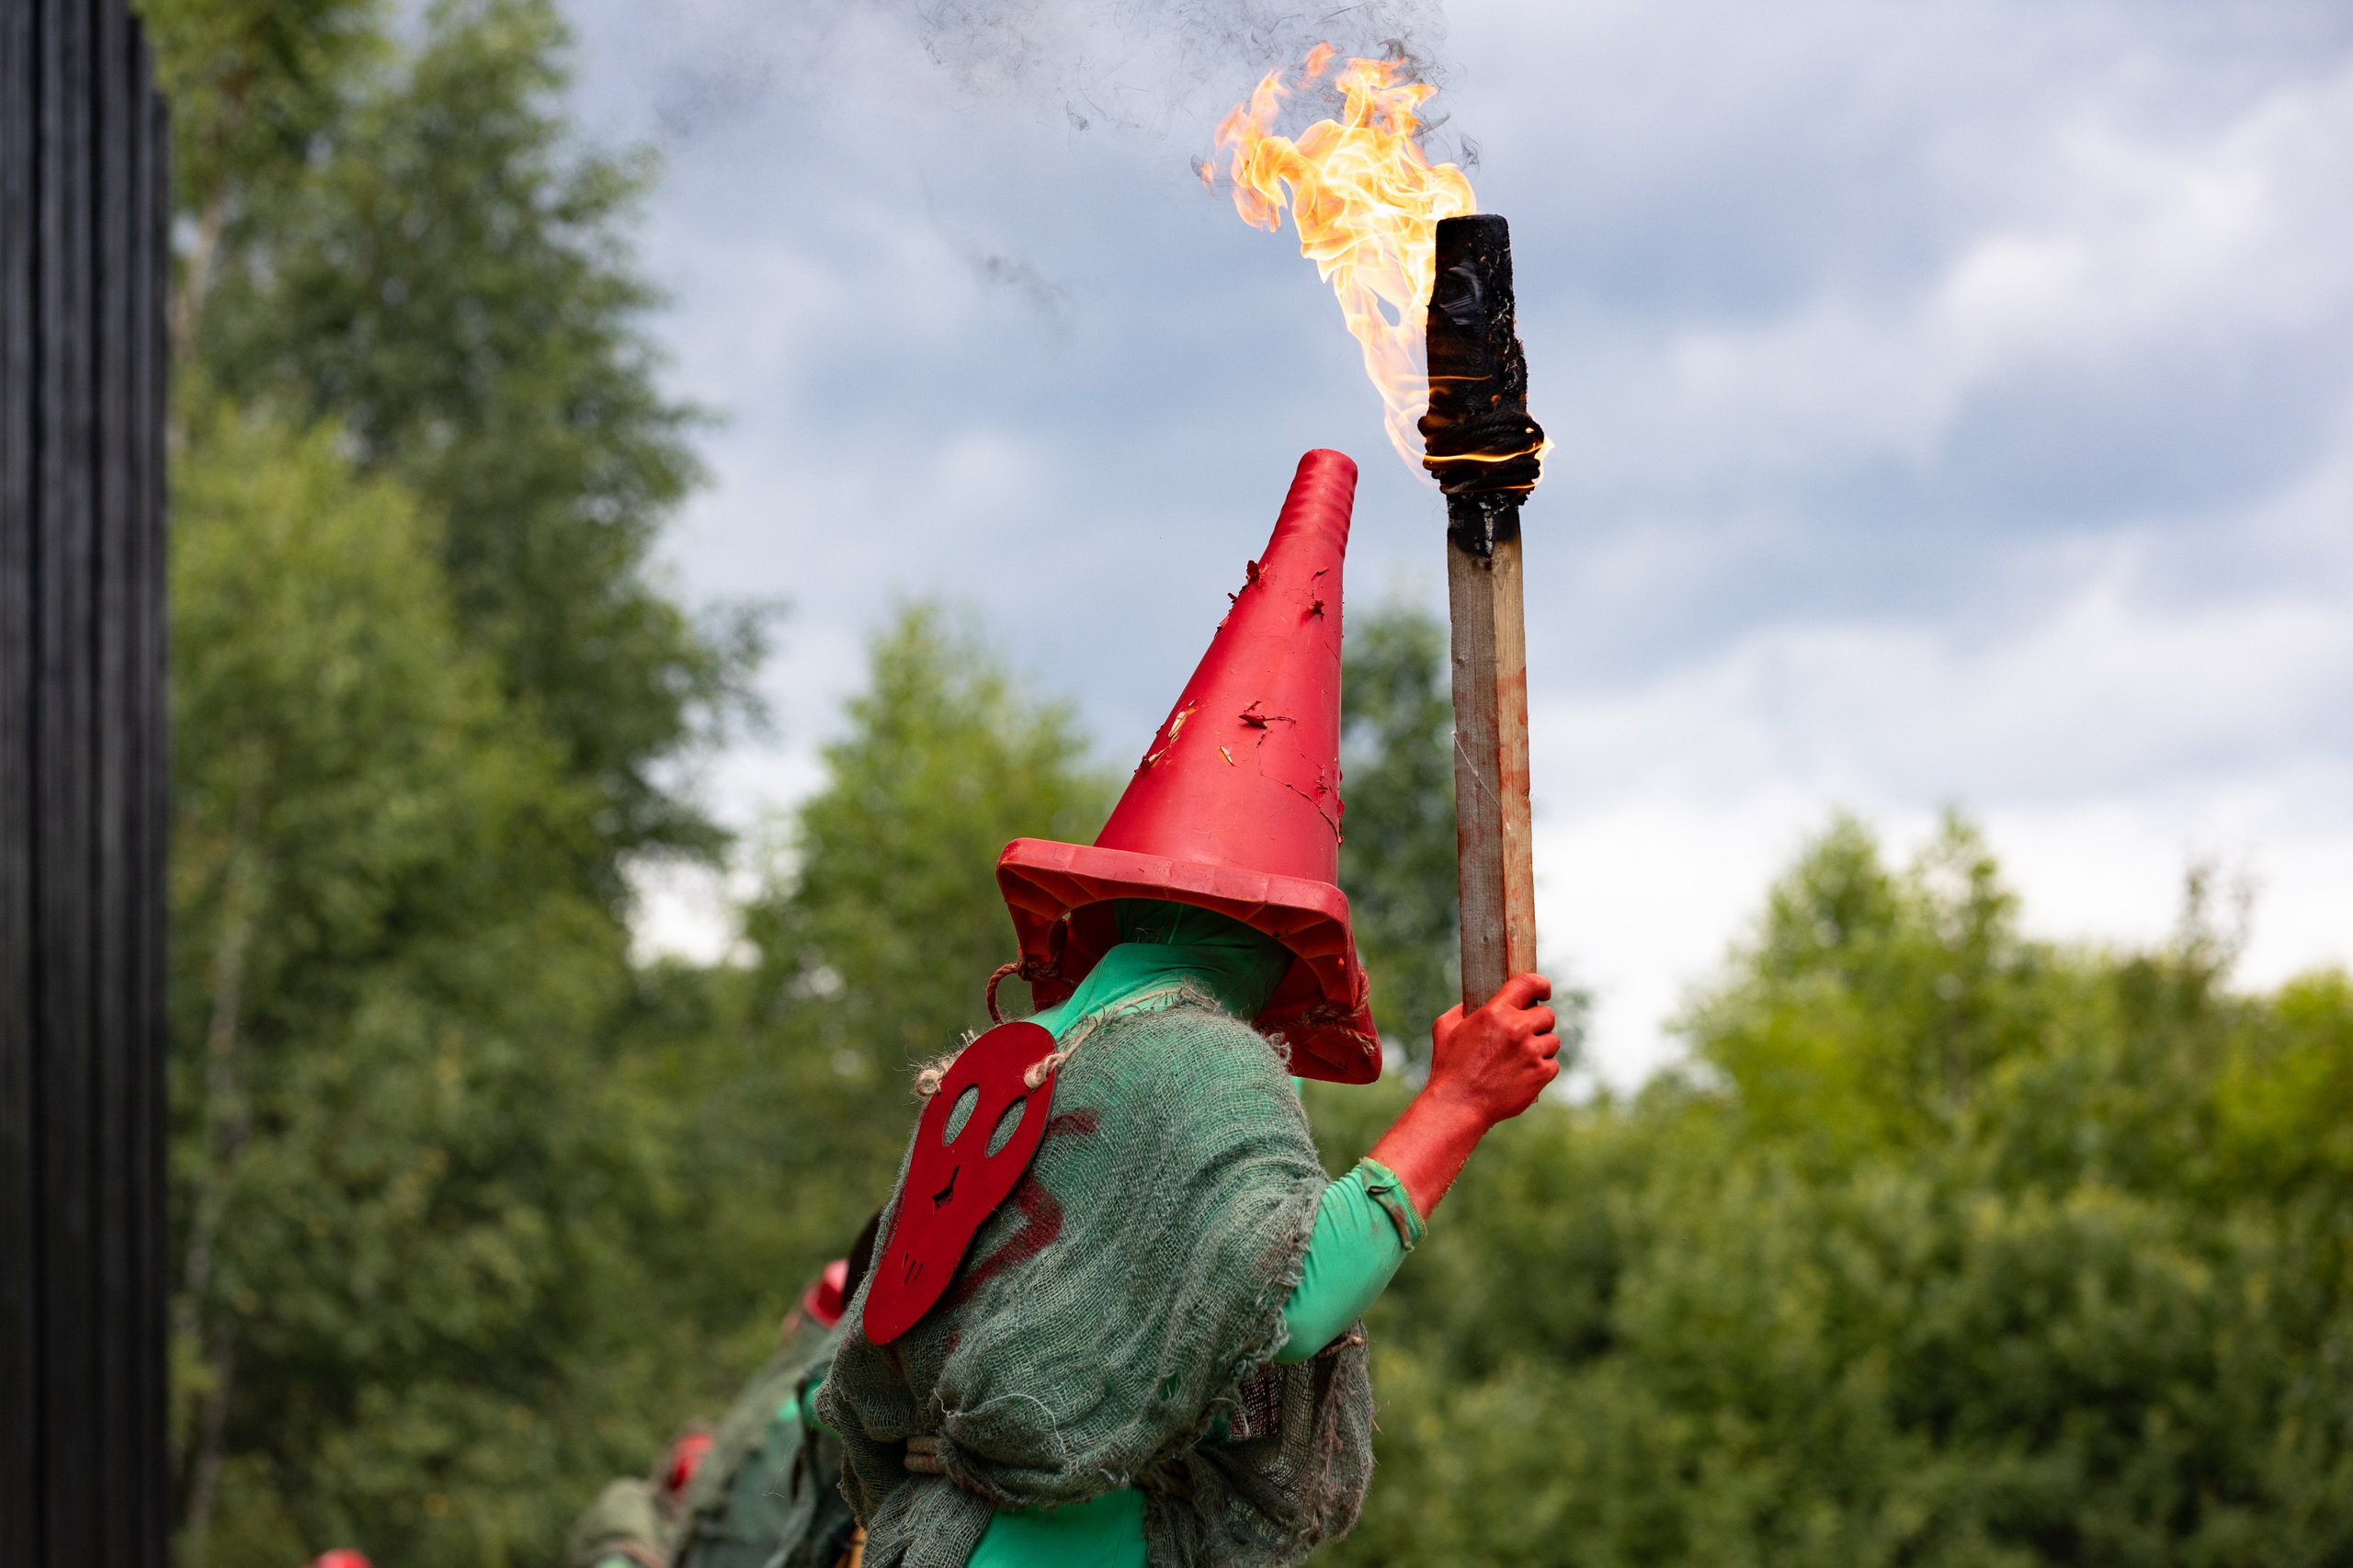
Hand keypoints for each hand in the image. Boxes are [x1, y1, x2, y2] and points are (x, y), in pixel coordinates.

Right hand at [1367, 973, 1559, 1222]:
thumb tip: (1478, 1002)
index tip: (1544, 990)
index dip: (1541, 984)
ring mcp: (1531, 1052)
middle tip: (1526, 1033)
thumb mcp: (1445, 1027)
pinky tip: (1525, 1074)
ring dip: (1542, 1046)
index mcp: (1495, 1012)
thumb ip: (1463, 1008)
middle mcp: (1517, 1028)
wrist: (1458, 1105)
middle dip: (1538, 1022)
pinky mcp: (1540, 1074)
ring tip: (1523, 1057)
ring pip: (1553, 1040)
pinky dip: (1542, 1068)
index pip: (1529, 983)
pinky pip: (1553, 1064)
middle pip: (1547, 1014)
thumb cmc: (1449, 1067)